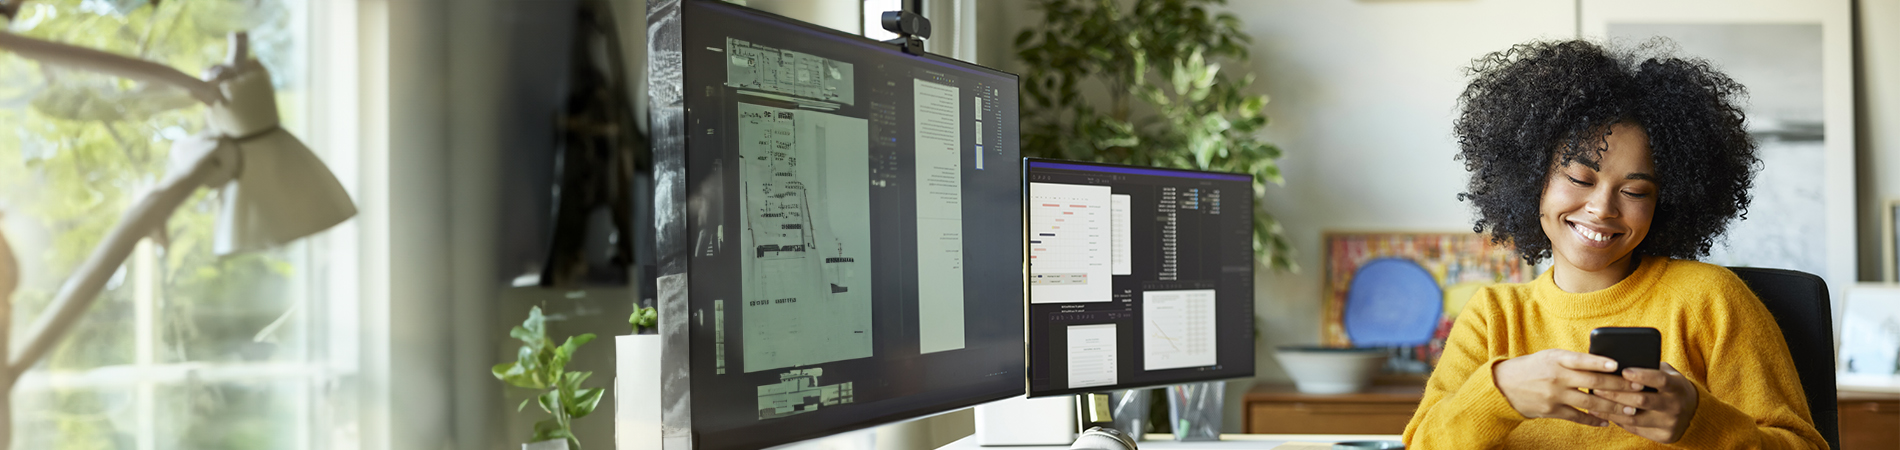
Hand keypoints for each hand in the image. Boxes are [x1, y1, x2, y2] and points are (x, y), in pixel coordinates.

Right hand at [1493, 349, 1637, 426]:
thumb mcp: (1550, 357)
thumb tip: (1605, 364)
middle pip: (1592, 383)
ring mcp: (1554, 395)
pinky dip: (1594, 420)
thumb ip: (1574, 360)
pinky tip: (1607, 421)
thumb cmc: (1533, 367)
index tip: (1618, 365)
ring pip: (1589, 402)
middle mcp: (1556, 377)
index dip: (1600, 362)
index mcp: (1556, 359)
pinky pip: (1578, 416)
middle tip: (1638, 388)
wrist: (1504, 386)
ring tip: (1631, 410)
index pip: (1582, 359)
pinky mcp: (1552, 411)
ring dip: (1613, 407)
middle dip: (1618, 386)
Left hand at [1588, 362, 1699, 443]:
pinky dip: (1616, 420)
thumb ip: (1650, 368)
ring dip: (1611, 410)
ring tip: (1593, 401)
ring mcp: (1670, 423)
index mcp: (1677, 387)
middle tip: (1596, 387)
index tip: (1624, 371)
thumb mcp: (1668, 375)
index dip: (1642, 375)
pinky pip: (1635, 429)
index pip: (1660, 380)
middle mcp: (1676, 406)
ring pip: (1635, 418)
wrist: (1693, 413)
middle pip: (1642, 400)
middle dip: (1616, 394)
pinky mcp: (1664, 436)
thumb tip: (1618, 361)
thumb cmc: (1671, 387)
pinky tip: (1601, 413)